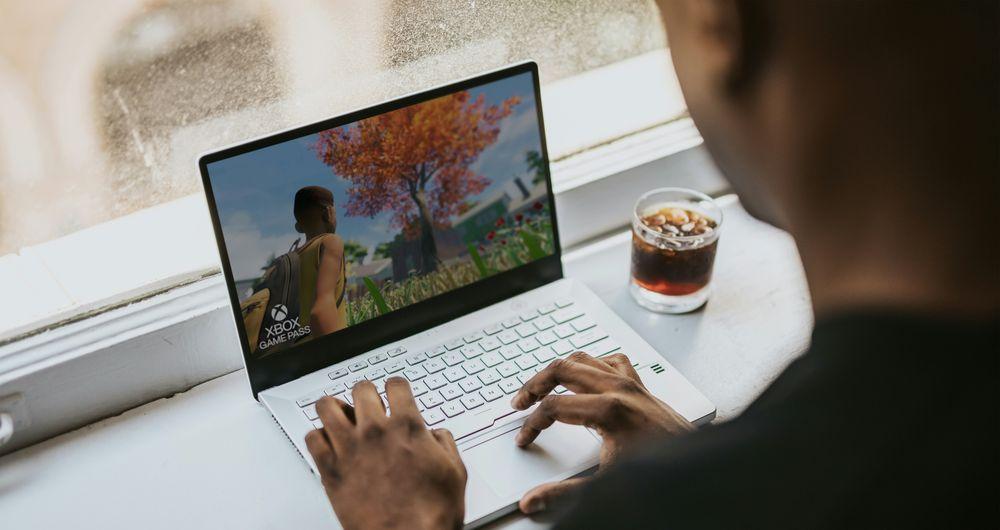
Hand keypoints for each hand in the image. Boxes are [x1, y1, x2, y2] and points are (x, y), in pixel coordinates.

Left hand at [305, 378, 466, 529]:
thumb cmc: (430, 513)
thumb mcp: (454, 472)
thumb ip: (444, 444)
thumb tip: (437, 435)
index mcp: (407, 427)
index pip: (395, 385)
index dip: (396, 387)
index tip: (394, 391)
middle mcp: (375, 431)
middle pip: (361, 389)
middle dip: (366, 393)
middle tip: (367, 403)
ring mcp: (349, 448)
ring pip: (327, 406)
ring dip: (334, 407)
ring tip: (340, 415)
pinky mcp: (330, 470)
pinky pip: (312, 438)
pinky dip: (318, 437)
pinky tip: (328, 443)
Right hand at [510, 352, 693, 513]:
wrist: (696, 466)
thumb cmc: (658, 473)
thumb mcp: (607, 484)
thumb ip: (564, 493)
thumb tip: (532, 501)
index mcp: (609, 410)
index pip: (554, 407)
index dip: (532, 424)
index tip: (524, 440)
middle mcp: (619, 388)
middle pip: (562, 368)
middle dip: (535, 384)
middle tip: (519, 403)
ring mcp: (630, 382)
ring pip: (583, 358)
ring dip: (557, 370)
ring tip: (541, 387)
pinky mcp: (639, 384)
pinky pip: (609, 360)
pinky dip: (590, 364)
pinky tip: (582, 379)